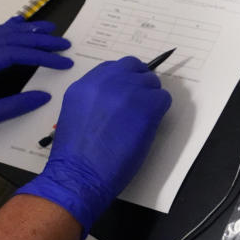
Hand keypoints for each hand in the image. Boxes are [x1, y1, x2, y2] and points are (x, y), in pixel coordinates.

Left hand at [0, 16, 72, 149]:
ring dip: (21, 30)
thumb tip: (43, 96)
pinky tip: (11, 27)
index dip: (41, 56)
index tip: (64, 61)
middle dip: (37, 38)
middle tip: (63, 40)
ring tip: (44, 27)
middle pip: (6, 39)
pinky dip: (1, 31)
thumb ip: (12, 107)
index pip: (12, 53)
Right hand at [16, 56, 171, 235]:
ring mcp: (128, 91)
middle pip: (134, 66)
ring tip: (142, 119)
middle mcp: (107, 81)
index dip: (123, 79)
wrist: (80, 173)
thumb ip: (94, 99)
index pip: (112, 67)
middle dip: (140, 81)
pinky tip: (149, 126)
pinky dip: (160, 111)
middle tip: (141, 102)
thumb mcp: (75, 114)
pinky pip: (164, 98)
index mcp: (85, 84)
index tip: (127, 93)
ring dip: (151, 97)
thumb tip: (114, 98)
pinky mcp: (147, 105)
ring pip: (152, 82)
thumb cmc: (75, 155)